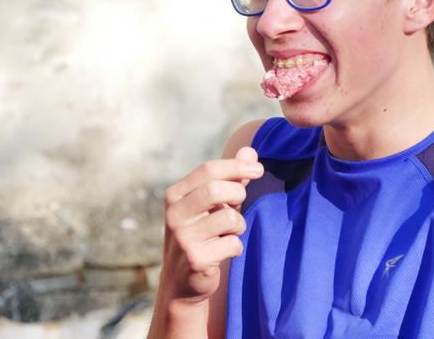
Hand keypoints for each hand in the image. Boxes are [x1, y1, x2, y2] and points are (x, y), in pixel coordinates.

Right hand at [161, 147, 263, 301]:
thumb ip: (232, 177)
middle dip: (238, 194)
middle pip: (216, 189)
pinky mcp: (195, 259)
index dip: (237, 166)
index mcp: (176, 195)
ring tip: (229, 233)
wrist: (183, 281)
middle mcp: (175, 214)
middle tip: (240, 204)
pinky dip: (235, 247)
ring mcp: (183, 238)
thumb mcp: (214, 203)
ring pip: (229, 218)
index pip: (208, 169)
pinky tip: (223, 252)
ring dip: (238, 225)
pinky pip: (233, 244)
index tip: (258, 169)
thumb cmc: (204, 232)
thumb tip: (250, 151)